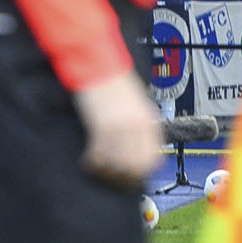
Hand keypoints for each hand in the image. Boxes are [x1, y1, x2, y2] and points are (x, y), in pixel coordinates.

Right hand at [73, 74, 164, 188]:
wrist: (98, 65)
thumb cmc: (114, 83)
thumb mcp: (136, 105)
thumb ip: (139, 128)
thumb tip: (137, 153)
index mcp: (149, 120)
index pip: (153, 159)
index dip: (140, 172)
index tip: (130, 177)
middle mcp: (138, 125)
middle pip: (135, 167)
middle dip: (122, 177)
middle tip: (110, 176)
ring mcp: (121, 127)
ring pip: (116, 165)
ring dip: (105, 170)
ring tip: (97, 165)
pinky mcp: (102, 126)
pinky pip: (99, 156)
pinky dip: (92, 162)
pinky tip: (88, 158)